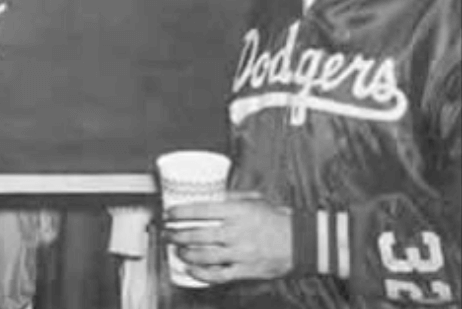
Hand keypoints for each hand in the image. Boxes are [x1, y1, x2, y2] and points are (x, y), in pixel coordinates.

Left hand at [164, 196, 292, 284]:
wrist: (301, 242)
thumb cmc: (276, 219)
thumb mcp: (255, 200)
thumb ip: (231, 196)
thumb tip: (210, 193)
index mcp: (237, 211)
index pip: (200, 210)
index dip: (180, 212)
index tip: (169, 213)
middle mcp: (236, 232)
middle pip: (197, 234)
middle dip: (176, 234)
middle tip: (167, 232)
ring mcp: (240, 253)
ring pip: (203, 255)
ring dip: (185, 253)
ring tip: (176, 249)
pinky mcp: (245, 270)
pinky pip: (218, 274)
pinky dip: (201, 273)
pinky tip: (191, 269)